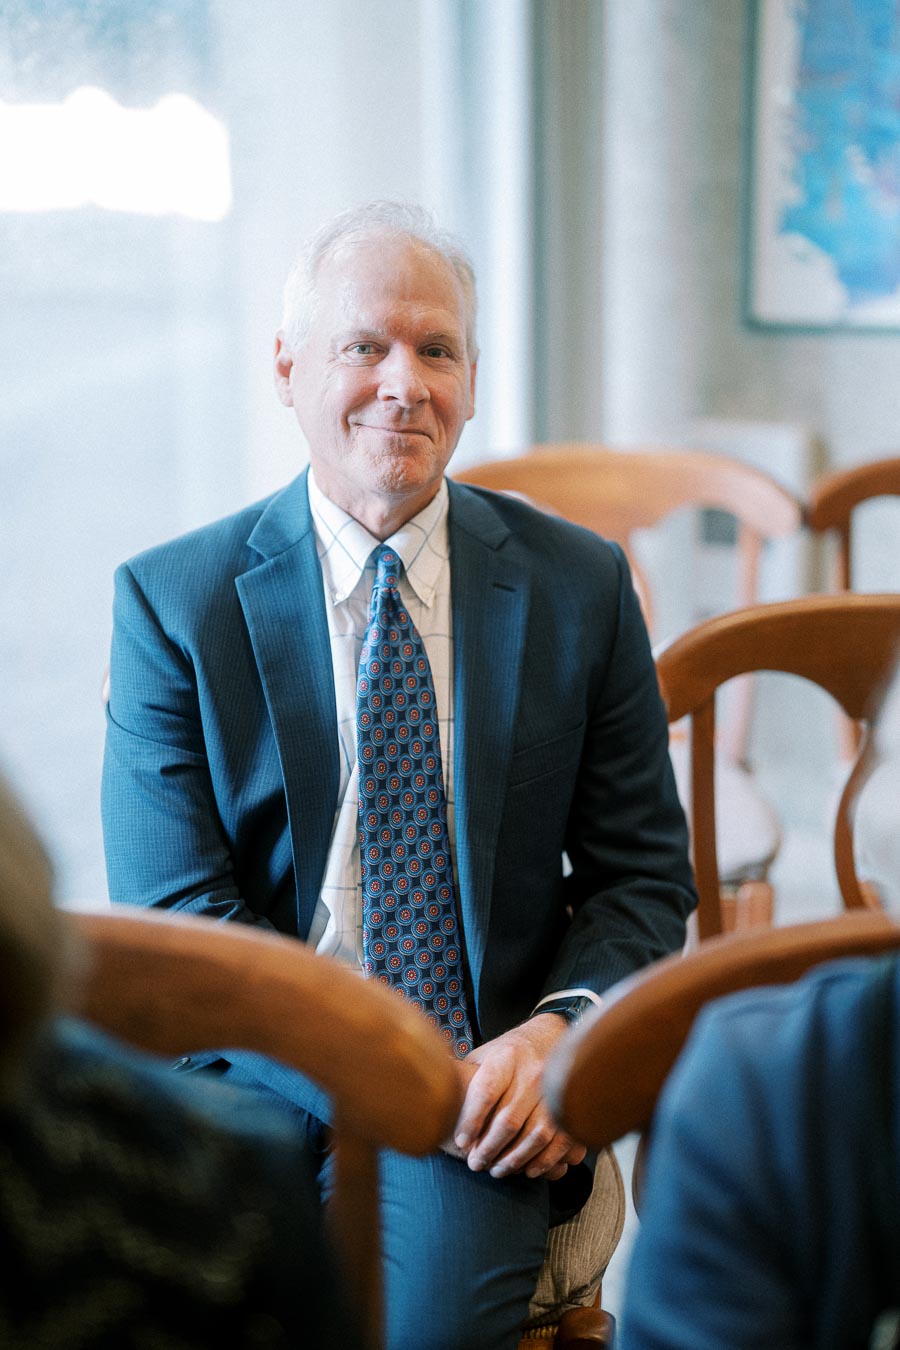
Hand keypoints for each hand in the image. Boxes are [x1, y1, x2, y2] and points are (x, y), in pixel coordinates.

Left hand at [445, 1014, 586, 1181]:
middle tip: (475, 1164)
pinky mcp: (569, 1104)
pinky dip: (544, 1159)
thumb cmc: (505, 1055)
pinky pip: (560, 1139)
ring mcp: (554, 1088)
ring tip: (497, 1171)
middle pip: (509, 1119)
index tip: (461, 1144)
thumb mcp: (482, 1057)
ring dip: (515, 1159)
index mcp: (506, 1057)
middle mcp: (532, 1071)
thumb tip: (430, 1101)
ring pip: (536, 1133)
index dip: (472, 1121)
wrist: (547, 1037)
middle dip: (489, 1148)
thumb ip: (463, 1078)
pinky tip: (527, 1170)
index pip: (486, 1091)